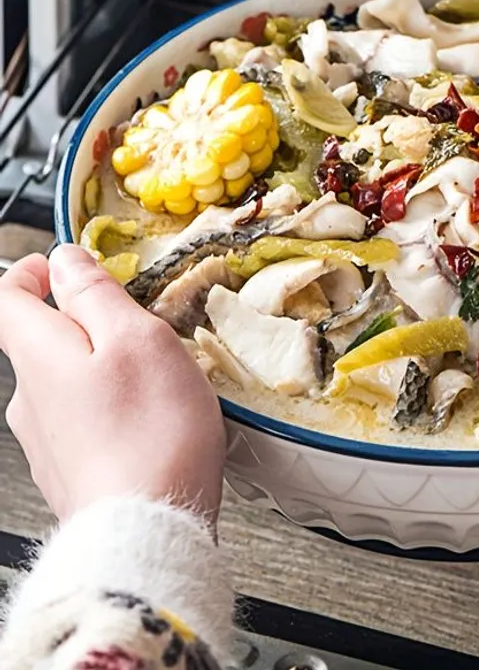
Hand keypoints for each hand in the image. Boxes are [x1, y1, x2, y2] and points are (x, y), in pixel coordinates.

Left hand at [0, 245, 225, 525]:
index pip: (7, 297)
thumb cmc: (149, 430)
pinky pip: (84, 422)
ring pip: (66, 384)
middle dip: (82, 323)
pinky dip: (111, 410)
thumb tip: (67, 260)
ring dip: (102, 369)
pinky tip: (148, 422)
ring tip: (153, 379)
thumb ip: (95, 293)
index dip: (32, 271)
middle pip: (40, 342)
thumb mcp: (135, 338)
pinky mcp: (71, 472)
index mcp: (39, 355)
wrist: (147, 528)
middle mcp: (29, 398)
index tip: (62, 266)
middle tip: (134, 323)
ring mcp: (47, 441)